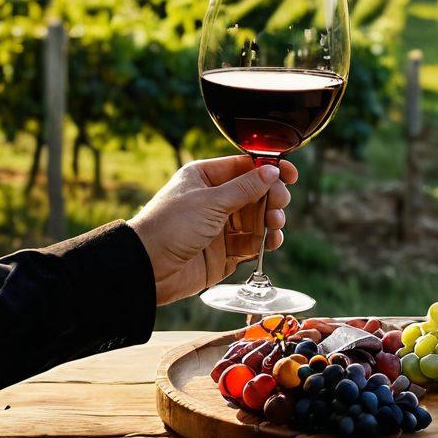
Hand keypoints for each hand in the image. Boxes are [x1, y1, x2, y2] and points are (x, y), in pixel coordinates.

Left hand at [128, 156, 296, 305]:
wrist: (146, 269)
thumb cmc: (170, 227)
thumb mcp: (210, 202)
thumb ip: (245, 188)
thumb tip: (272, 172)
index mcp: (206, 178)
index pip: (245, 167)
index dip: (270, 170)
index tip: (291, 175)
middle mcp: (214, 200)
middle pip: (256, 194)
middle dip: (272, 198)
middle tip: (279, 205)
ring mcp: (220, 227)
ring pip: (257, 219)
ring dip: (271, 221)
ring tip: (275, 225)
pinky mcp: (224, 252)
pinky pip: (252, 243)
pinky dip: (264, 242)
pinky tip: (271, 242)